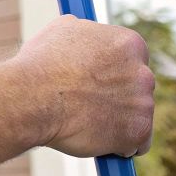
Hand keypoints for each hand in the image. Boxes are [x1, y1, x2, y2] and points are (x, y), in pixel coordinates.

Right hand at [12, 15, 154, 158]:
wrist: (31, 97)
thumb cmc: (40, 64)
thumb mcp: (62, 30)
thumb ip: (87, 33)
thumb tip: (86, 34)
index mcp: (129, 44)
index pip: (133, 60)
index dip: (112, 73)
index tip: (97, 83)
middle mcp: (143, 72)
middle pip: (138, 88)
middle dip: (117, 97)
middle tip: (88, 103)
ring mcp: (143, 103)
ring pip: (136, 116)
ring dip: (117, 121)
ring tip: (85, 121)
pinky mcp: (138, 132)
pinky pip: (137, 144)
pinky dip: (120, 145)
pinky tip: (97, 139)